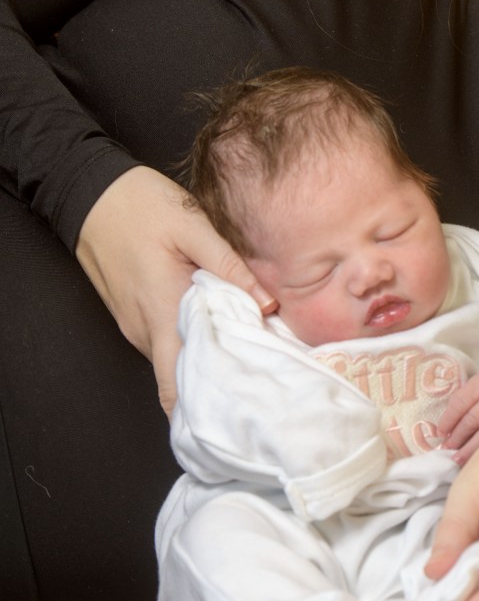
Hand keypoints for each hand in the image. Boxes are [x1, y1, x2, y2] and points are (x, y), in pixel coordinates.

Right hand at [75, 165, 277, 417]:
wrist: (90, 193)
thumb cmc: (140, 205)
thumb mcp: (191, 226)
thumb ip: (228, 266)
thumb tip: (267, 303)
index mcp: (161, 314)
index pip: (176, 389)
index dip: (209, 406)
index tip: (247, 407)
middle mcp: (144, 331)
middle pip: (181, 379)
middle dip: (219, 384)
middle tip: (262, 379)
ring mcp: (136, 325)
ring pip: (176, 359)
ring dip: (208, 359)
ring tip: (251, 351)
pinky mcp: (134, 315)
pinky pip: (167, 341)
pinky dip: (193, 341)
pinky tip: (221, 327)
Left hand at [438, 370, 478, 463]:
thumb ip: (465, 399)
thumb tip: (445, 427)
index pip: (459, 404)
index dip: (447, 421)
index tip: (439, 433)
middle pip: (469, 421)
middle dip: (455, 438)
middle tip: (444, 449)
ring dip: (467, 449)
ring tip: (455, 459)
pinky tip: (475, 457)